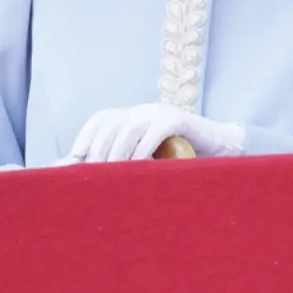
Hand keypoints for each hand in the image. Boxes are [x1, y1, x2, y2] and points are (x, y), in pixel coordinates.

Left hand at [66, 103, 245, 162]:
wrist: (220, 151)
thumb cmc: (180, 163)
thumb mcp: (147, 161)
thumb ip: (124, 166)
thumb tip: (87, 182)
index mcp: (133, 116)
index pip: (101, 120)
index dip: (86, 139)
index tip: (72, 162)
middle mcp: (143, 110)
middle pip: (111, 125)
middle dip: (98, 152)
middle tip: (90, 180)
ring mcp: (159, 112)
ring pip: (129, 128)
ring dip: (117, 154)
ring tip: (110, 179)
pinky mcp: (177, 119)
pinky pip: (154, 132)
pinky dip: (143, 151)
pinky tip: (138, 170)